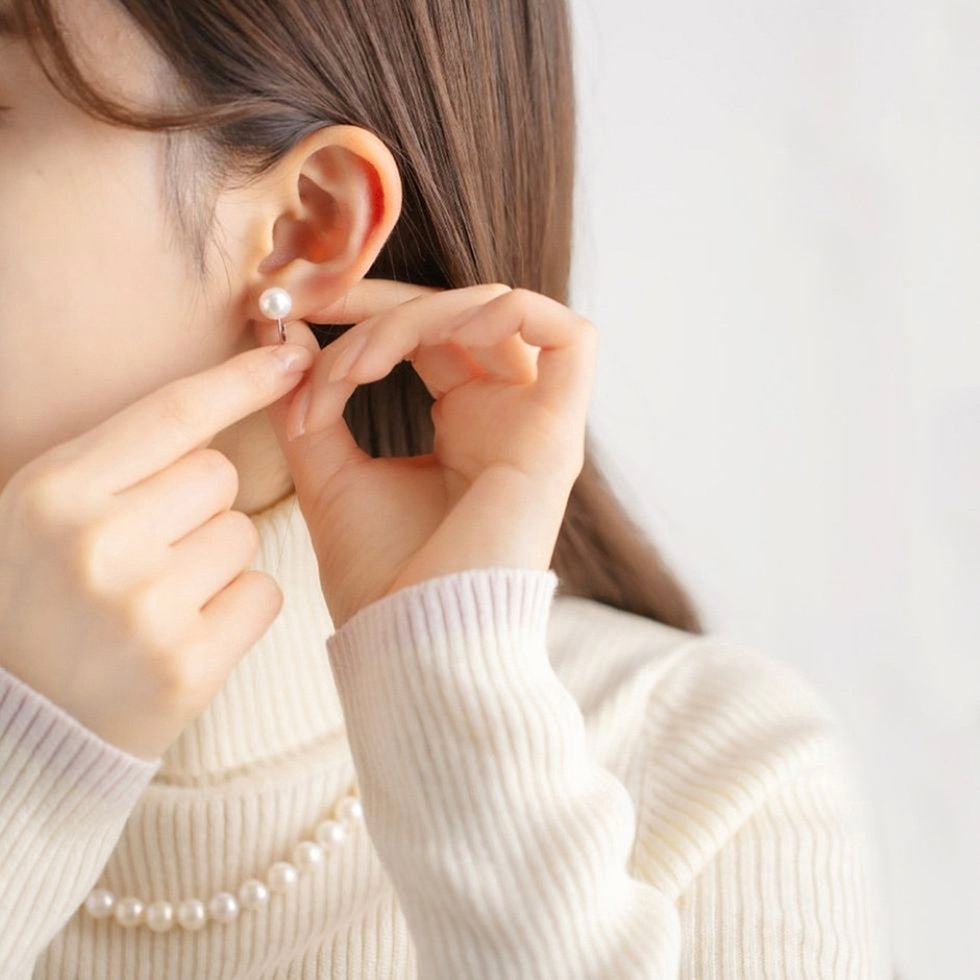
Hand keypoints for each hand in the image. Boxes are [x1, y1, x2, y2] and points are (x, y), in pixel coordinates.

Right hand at [0, 342, 315, 759]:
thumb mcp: (47, 513)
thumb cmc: (38, 604)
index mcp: (54, 491)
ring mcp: (146, 607)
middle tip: (148, 553)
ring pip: (246, 534)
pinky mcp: (189, 664)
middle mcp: (99, 542)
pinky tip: (184, 636)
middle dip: (200, 505)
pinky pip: (263, 593)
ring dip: (218, 561)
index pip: (173, 413)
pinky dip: (236, 610)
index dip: (240, 380)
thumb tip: (224, 400)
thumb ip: (121, 460)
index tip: (291, 355)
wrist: (18, 729)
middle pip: (220, 476)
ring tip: (158, 601)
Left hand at [253, 281, 597, 630]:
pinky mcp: (558, 438)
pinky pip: (568, 338)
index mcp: (466, 428)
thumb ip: (312, 405)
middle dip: (381, 302)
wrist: (414, 645)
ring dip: (418, 317)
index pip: (429, 335)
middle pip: (460, 314)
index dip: (369, 311)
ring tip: (357, 362)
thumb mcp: (327, 477)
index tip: (294, 311)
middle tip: (316, 305)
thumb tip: (285, 333)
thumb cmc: (379, 580)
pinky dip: (503, 314)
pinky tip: (431, 334)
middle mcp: (506, 418)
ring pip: (498, 315)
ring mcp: (536, 425)